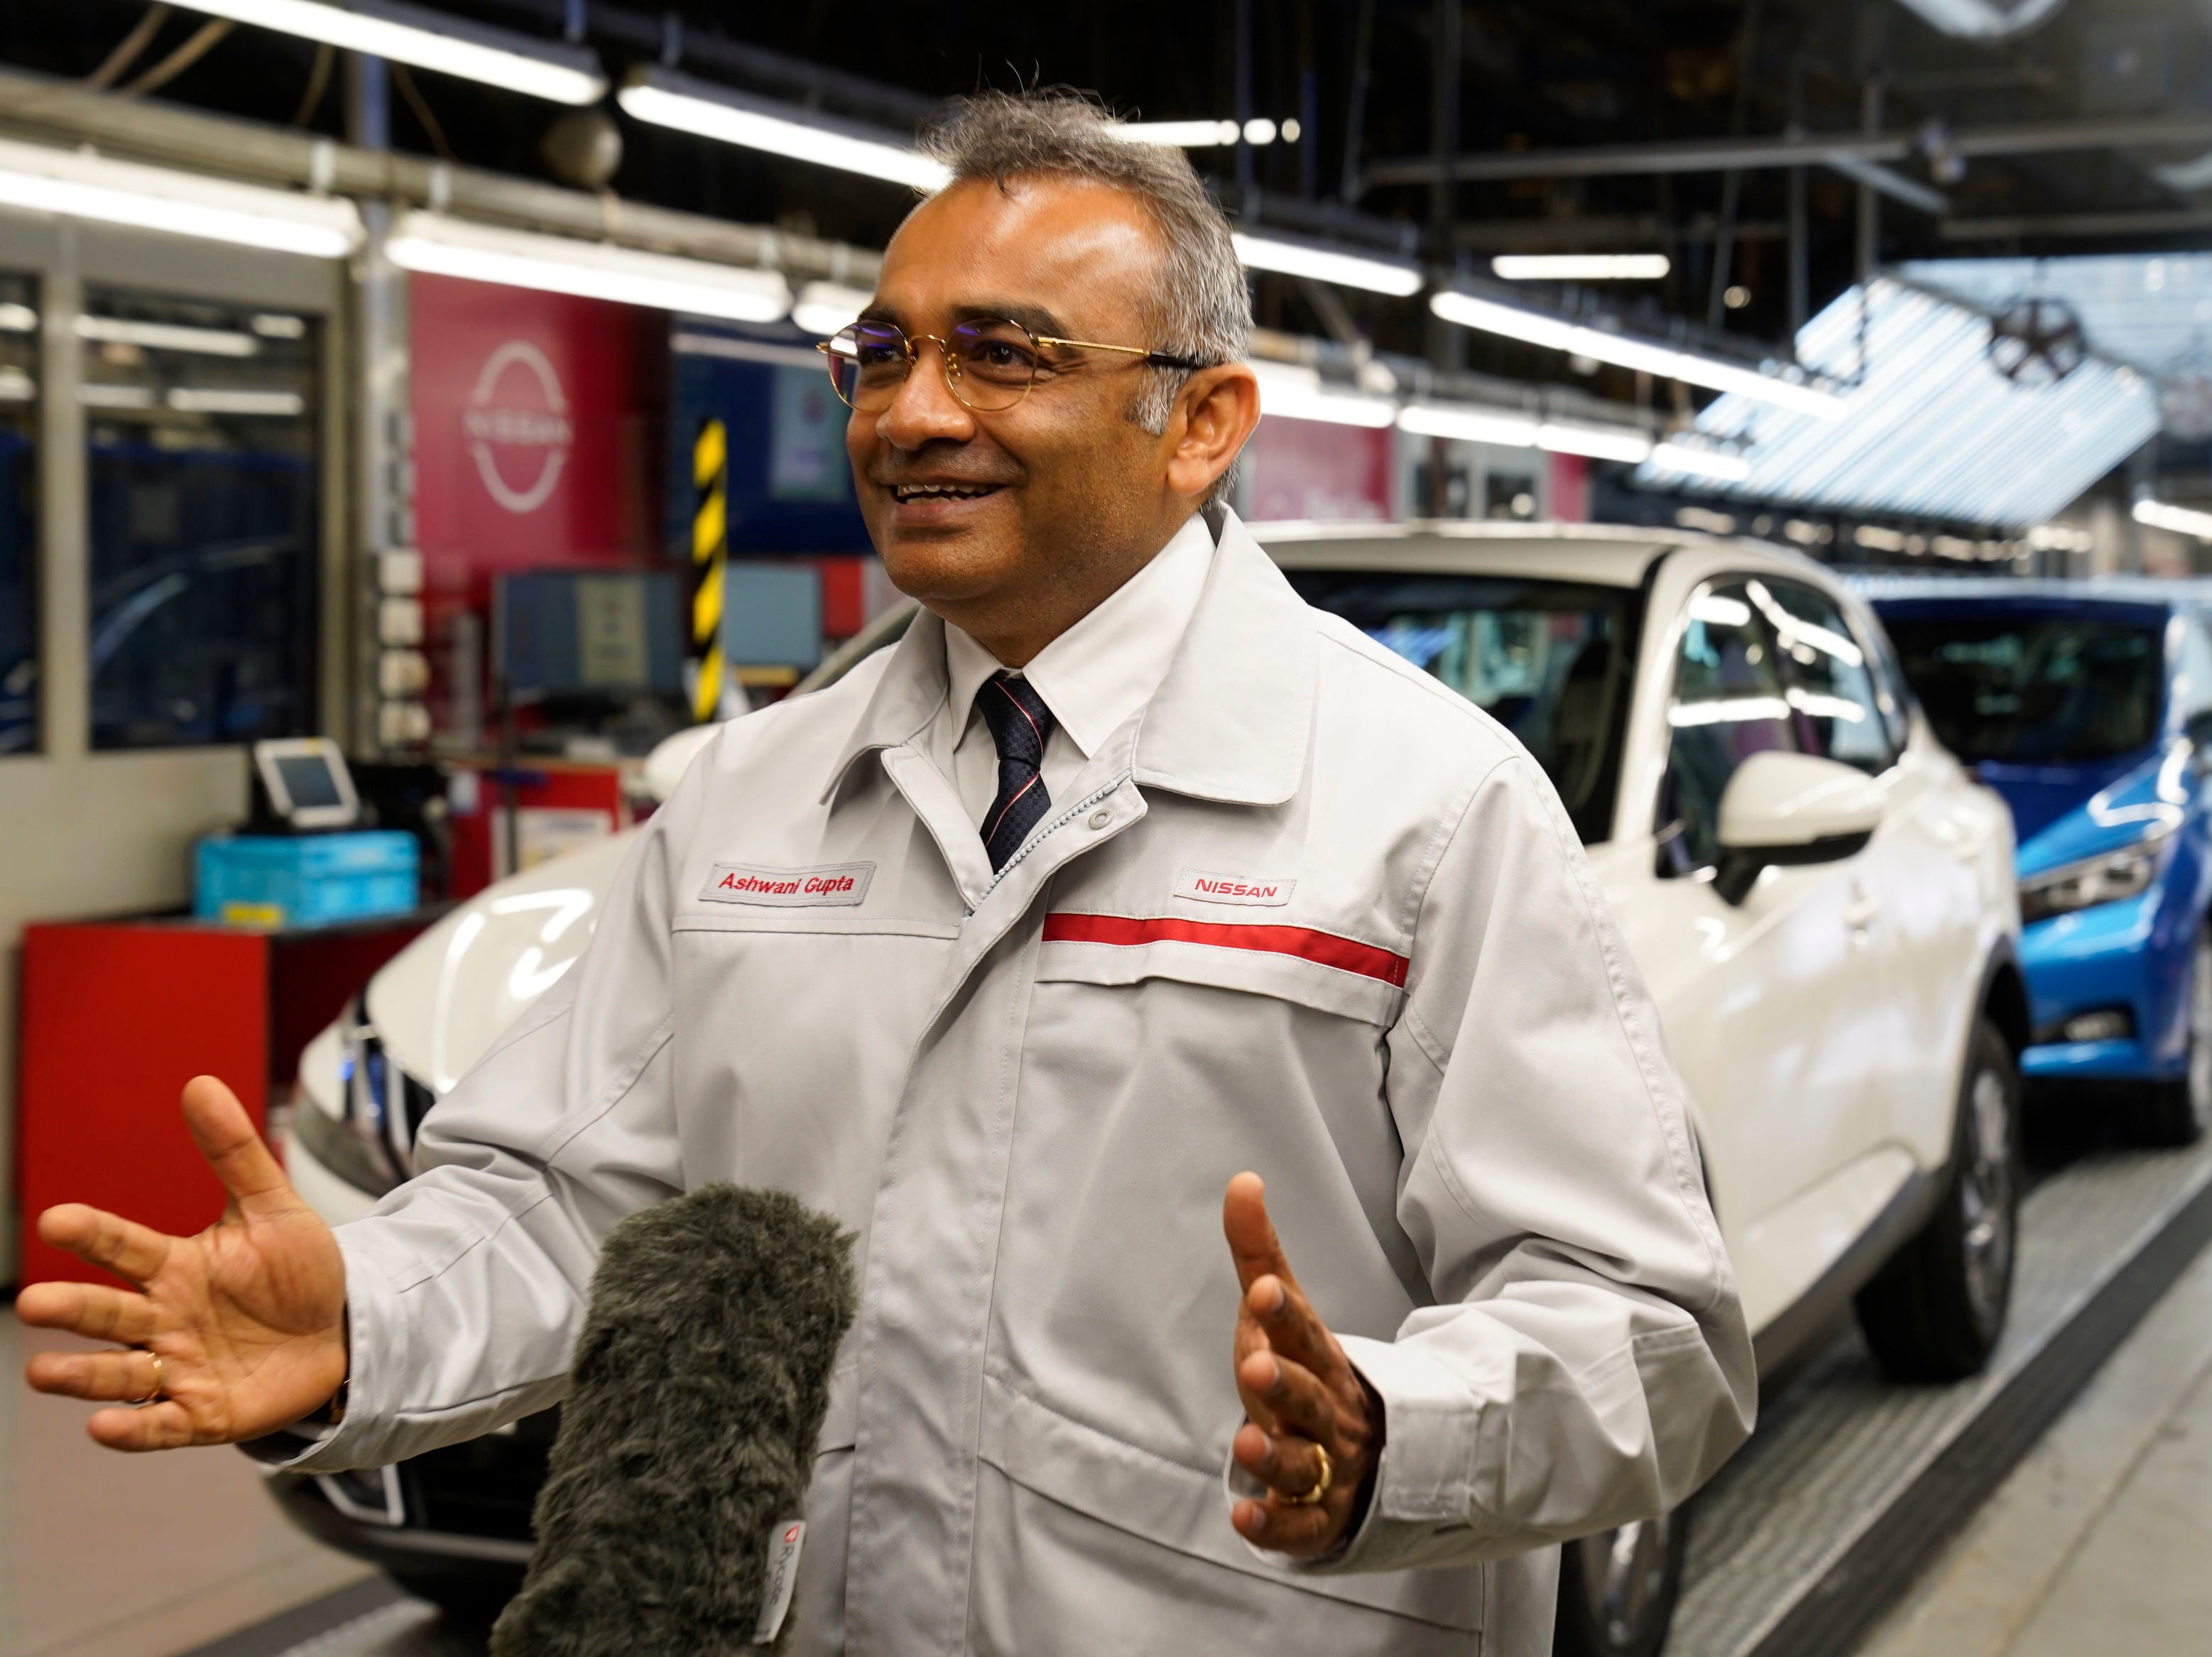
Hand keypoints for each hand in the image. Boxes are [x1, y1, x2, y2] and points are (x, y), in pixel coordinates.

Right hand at [19, 1076, 348, 1450]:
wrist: (342, 1332)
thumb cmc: (298, 1271)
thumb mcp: (274, 1208)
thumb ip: (235, 1152)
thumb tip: (199, 1084)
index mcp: (176, 1267)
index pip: (127, 1247)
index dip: (94, 1235)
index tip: (57, 1220)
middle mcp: (165, 1318)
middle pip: (110, 1313)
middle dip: (72, 1308)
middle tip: (34, 1303)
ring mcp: (179, 1368)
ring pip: (120, 1373)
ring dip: (82, 1375)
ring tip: (42, 1371)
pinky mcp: (203, 1414)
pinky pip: (161, 1425)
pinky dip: (133, 1429)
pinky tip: (103, 1427)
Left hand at [1223, 1171, 1382, 1557]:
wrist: (1375, 1456)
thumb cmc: (1311, 1375)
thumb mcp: (1285, 1317)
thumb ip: (1261, 1255)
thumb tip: (1241, 1180)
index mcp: (1322, 1360)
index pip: (1306, 1334)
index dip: (1284, 1315)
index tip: (1262, 1292)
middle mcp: (1329, 1413)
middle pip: (1310, 1398)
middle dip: (1285, 1383)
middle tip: (1254, 1366)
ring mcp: (1329, 1468)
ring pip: (1305, 1464)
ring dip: (1275, 1456)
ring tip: (1243, 1444)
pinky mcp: (1320, 1518)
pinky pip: (1301, 1528)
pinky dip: (1275, 1528)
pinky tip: (1243, 1521)